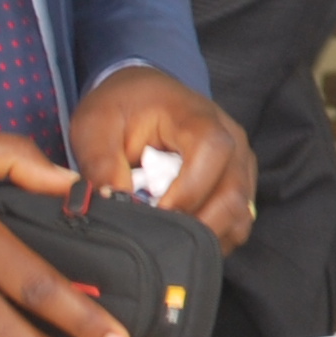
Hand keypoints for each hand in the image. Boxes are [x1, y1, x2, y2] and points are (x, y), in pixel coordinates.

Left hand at [71, 65, 256, 245]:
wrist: (144, 96)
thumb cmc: (121, 109)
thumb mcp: (95, 126)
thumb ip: (101, 163)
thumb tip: (111, 202)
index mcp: (197, 117)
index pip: (212, 150)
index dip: (188, 189)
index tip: (156, 213)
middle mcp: (232, 139)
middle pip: (233, 194)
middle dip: (195, 226)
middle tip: (156, 240)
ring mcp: (240, 164)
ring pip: (239, 213)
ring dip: (205, 235)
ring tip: (166, 240)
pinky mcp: (240, 184)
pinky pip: (239, 221)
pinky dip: (213, 236)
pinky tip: (180, 237)